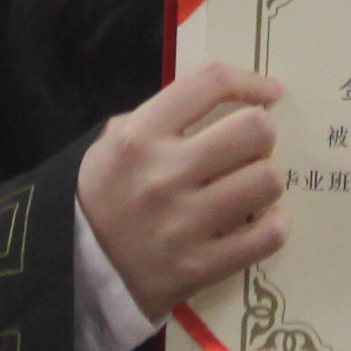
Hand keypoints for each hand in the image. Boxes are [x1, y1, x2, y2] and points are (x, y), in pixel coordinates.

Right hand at [77, 64, 284, 319]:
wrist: (76, 271)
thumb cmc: (102, 197)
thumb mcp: (112, 143)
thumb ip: (162, 118)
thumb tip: (225, 103)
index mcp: (138, 135)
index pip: (210, 82)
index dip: (250, 80)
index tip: (269, 93)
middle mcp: (162, 175)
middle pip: (253, 130)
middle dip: (262, 134)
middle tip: (251, 149)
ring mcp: (181, 224)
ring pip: (266, 181)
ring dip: (266, 181)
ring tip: (252, 188)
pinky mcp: (198, 267)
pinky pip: (267, 236)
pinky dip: (274, 224)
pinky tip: (262, 219)